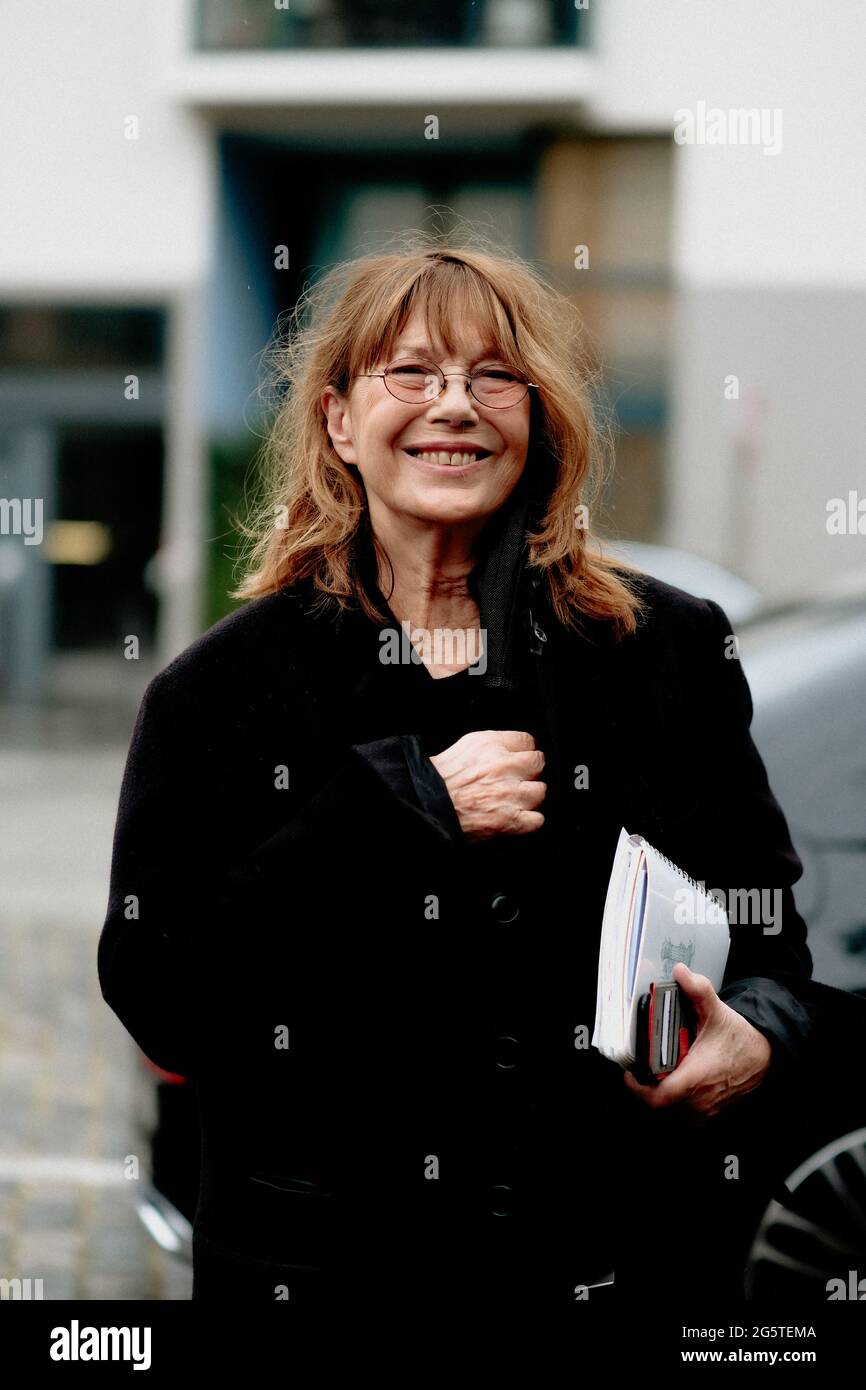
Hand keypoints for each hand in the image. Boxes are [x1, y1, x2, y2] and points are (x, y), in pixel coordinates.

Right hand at [428, 730, 545, 843]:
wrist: (426, 806)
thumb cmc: (441, 779)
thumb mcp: (466, 746)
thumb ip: (494, 744)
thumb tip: (513, 748)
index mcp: (492, 746)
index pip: (528, 742)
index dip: (523, 753)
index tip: (519, 761)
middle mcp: (503, 767)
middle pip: (538, 764)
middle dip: (528, 773)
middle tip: (514, 781)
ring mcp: (509, 795)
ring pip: (540, 792)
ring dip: (528, 798)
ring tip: (512, 801)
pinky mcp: (510, 821)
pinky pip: (537, 820)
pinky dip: (529, 821)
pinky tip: (515, 817)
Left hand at [622, 963, 772, 1121]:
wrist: (764, 1056)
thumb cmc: (739, 1037)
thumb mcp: (717, 1011)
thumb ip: (698, 990)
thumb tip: (680, 972)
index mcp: (696, 1077)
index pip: (658, 1096)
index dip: (638, 1088)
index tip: (630, 1072)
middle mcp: (699, 1100)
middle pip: (659, 1104)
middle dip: (647, 1086)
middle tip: (642, 1067)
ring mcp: (704, 1111)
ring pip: (669, 1112)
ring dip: (660, 1096)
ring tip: (655, 1075)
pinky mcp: (708, 1114)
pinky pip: (682, 1116)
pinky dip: (674, 1104)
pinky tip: (672, 1084)